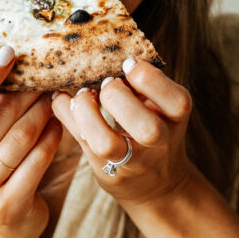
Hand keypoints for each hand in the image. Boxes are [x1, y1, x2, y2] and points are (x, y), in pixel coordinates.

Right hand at [0, 46, 62, 237]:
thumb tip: (11, 56)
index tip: (6, 51)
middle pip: (0, 118)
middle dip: (27, 92)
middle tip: (46, 74)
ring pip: (22, 137)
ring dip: (44, 112)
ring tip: (55, 97)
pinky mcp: (8, 206)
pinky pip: (38, 160)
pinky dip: (52, 137)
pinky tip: (59, 125)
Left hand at [51, 59, 195, 208]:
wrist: (157, 183)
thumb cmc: (155, 129)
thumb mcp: (162, 107)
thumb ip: (144, 86)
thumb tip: (109, 53)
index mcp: (176, 118)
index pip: (176, 101)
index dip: (148, 78)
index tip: (127, 64)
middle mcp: (158, 143)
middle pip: (147, 128)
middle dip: (117, 97)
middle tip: (105, 84)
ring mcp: (131, 161)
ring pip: (107, 144)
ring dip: (88, 114)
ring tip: (83, 97)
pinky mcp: (106, 170)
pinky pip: (80, 142)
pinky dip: (66, 115)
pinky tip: (62, 100)